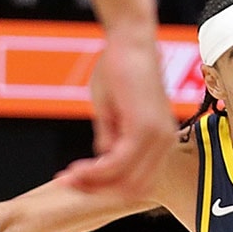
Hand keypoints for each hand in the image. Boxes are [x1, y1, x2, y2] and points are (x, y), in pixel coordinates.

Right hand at [56, 25, 175, 195]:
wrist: (129, 40)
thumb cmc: (120, 68)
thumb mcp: (111, 112)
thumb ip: (110, 139)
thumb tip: (101, 161)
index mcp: (160, 141)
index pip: (137, 181)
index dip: (106, 188)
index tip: (77, 182)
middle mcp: (165, 143)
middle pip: (133, 188)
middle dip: (98, 191)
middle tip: (68, 183)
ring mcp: (158, 138)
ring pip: (125, 181)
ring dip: (93, 184)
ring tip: (67, 176)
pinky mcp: (144, 129)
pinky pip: (117, 164)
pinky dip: (94, 171)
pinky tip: (75, 169)